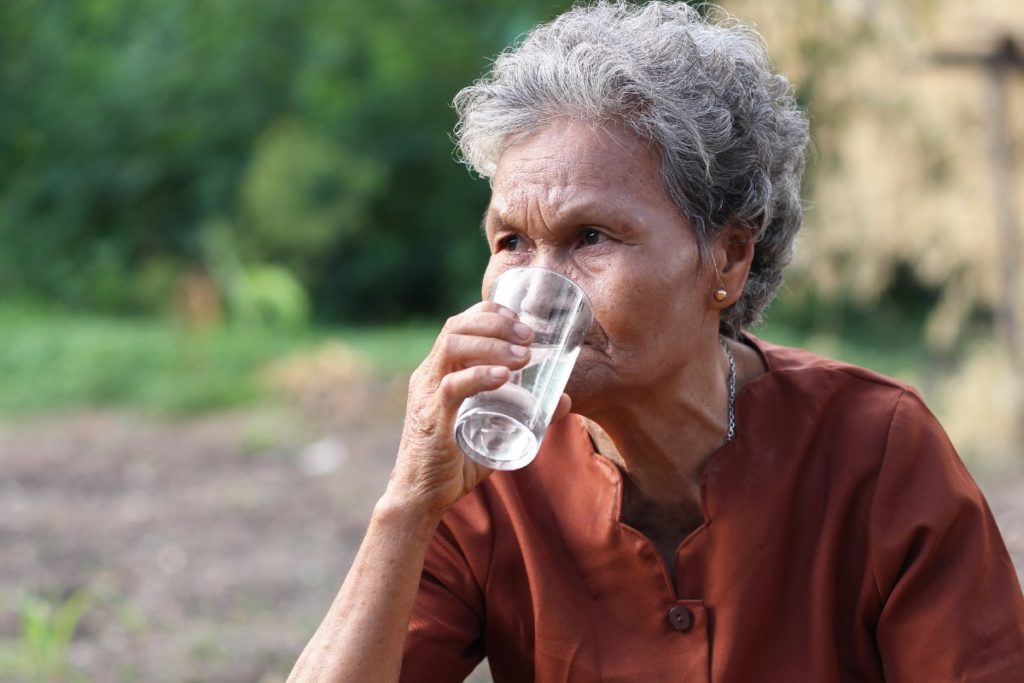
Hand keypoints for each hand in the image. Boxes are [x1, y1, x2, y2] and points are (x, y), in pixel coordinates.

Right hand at [386, 301, 570, 518]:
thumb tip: (566, 400)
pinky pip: (451, 387)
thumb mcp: (495, 431)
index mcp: (440, 371)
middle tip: (530, 335)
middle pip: (456, 327)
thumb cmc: (456, 462)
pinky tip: (504, 377)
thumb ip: (527, 414)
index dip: (490, 313)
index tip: (521, 319)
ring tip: (523, 354)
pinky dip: (479, 376)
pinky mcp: (431, 418)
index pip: (459, 324)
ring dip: (491, 344)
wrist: (421, 497)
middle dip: (497, 323)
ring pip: (452, 347)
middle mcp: (429, 375)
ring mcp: (427, 394)